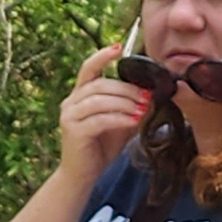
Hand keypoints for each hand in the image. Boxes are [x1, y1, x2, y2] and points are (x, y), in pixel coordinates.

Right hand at [58, 46, 155, 181]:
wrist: (83, 174)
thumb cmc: (101, 145)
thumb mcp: (119, 122)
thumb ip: (130, 107)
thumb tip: (152, 95)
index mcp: (80, 95)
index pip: (88, 69)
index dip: (102, 56)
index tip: (118, 47)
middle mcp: (71, 102)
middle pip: (101, 85)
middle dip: (127, 89)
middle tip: (147, 96)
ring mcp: (69, 116)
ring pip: (100, 101)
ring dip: (125, 103)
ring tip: (143, 109)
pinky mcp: (73, 131)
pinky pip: (100, 119)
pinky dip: (119, 119)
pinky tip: (133, 121)